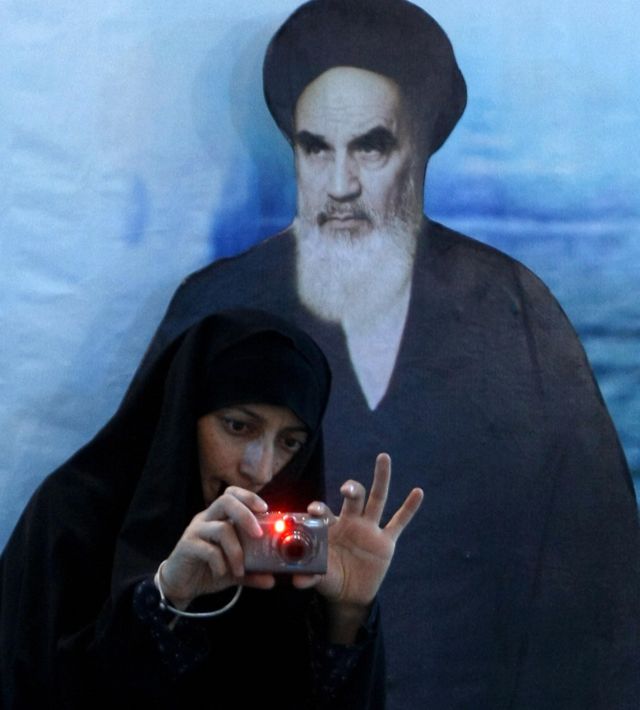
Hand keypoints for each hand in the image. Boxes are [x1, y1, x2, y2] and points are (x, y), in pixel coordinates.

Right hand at [158, 487, 276, 606]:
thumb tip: (272, 581)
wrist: (179, 586)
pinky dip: (220, 563)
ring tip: (240, 570)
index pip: (231, 494)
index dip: (249, 497)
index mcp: (218, 518)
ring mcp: (195, 531)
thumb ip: (252, 573)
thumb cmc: (207, 570)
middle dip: (246, 515)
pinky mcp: (187, 546)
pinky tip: (222, 573)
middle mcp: (206, 519)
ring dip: (236, 551)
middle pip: (226, 501)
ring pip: (221, 528)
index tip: (265, 509)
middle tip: (258, 535)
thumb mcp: (234, 571)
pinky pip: (208, 549)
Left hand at [293, 453, 423, 609]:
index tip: (314, 510)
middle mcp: (351, 522)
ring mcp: (370, 530)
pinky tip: (418, 492)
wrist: (349, 593)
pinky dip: (409, 508)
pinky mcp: (386, 542)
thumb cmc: (330, 577)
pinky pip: (399, 522)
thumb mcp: (320, 577)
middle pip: (354, 498)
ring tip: (383, 457)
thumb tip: (297, 581)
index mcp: (332, 527)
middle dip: (351, 489)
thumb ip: (310, 576)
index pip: (325, 512)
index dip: (319, 509)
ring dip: (381, 478)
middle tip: (346, 489)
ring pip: (377, 499)